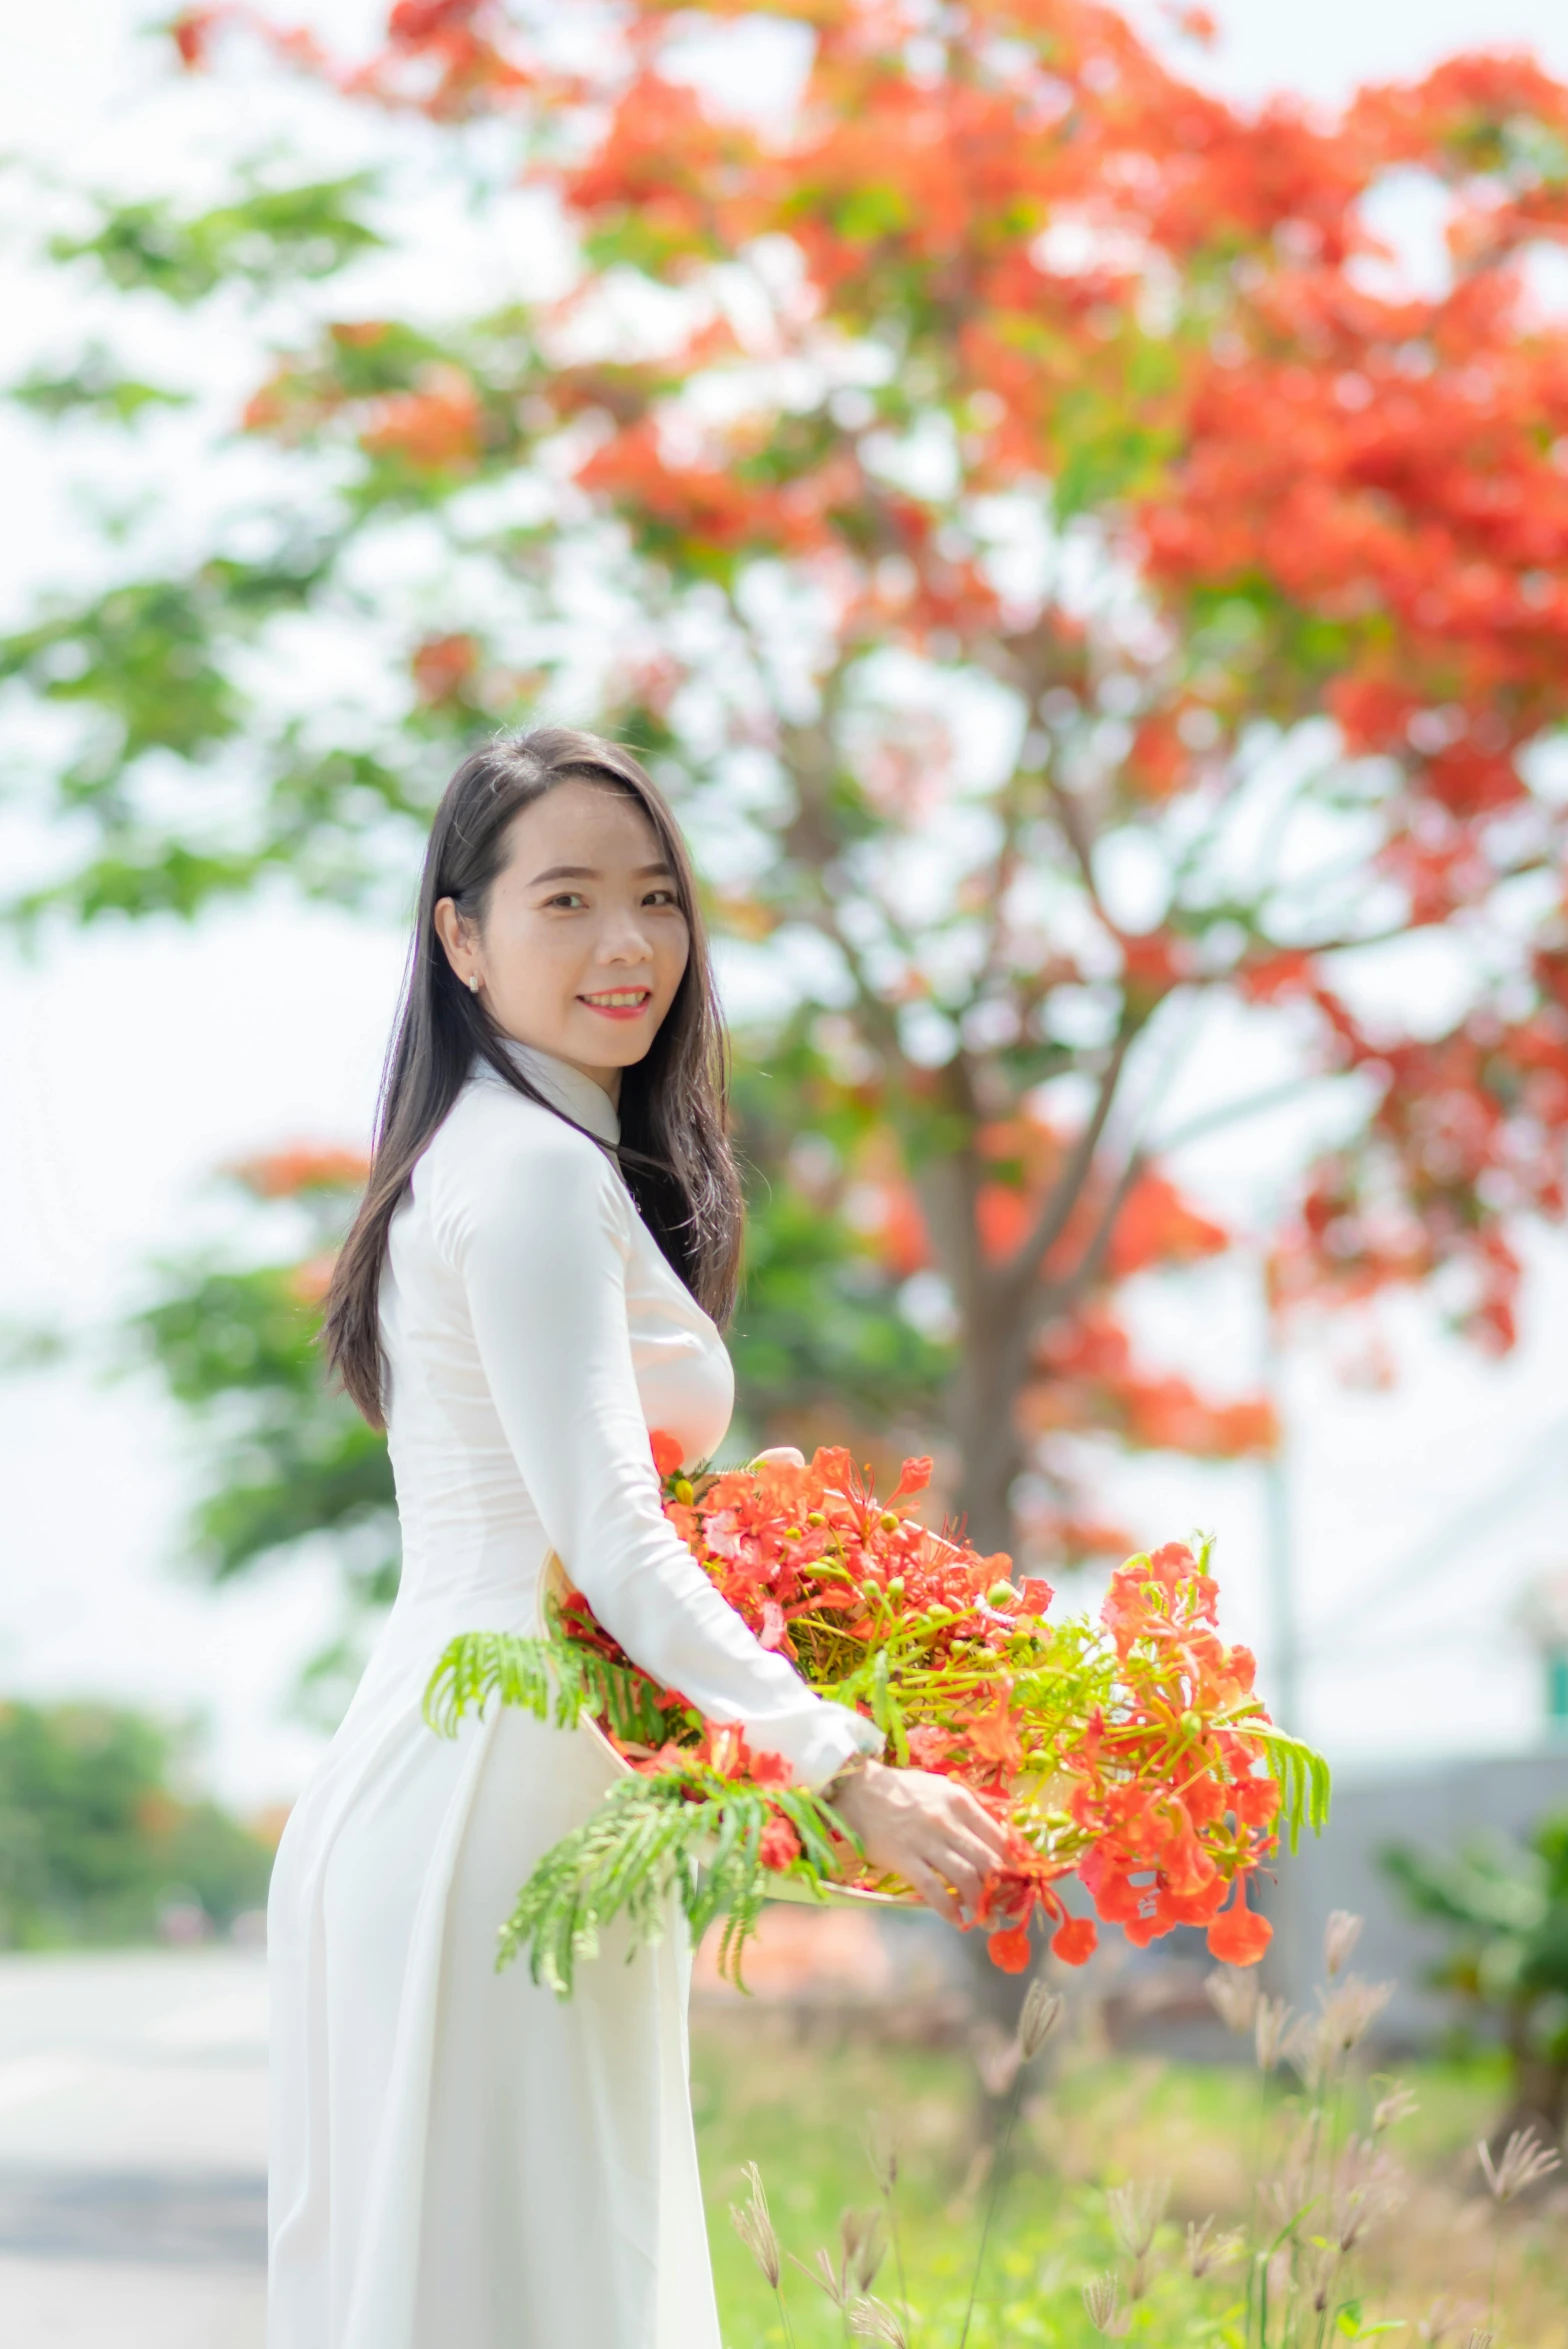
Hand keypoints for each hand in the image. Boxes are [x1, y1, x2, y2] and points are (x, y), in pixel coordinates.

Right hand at [828, 1759, 1011, 1926]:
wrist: (858, 1790)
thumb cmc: (902, 1790)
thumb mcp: (940, 1789)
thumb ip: (967, 1812)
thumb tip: (995, 1838)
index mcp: (960, 1802)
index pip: (998, 1838)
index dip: (1011, 1864)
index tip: (1015, 1881)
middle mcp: (947, 1821)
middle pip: (986, 1861)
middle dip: (1001, 1890)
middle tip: (1005, 1908)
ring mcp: (925, 1840)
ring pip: (964, 1877)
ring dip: (980, 1904)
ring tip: (986, 1920)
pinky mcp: (904, 1858)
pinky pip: (932, 1889)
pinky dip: (948, 1909)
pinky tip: (956, 1921)